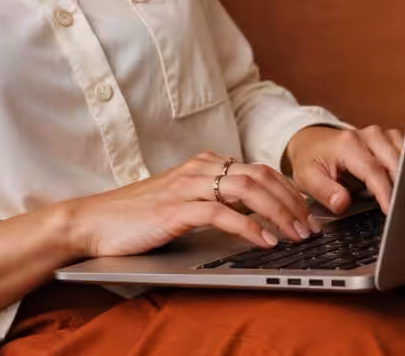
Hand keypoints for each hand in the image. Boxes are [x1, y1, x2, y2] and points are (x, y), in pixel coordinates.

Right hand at [63, 152, 317, 257]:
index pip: (260, 170)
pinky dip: (249, 226)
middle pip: (261, 176)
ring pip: (248, 189)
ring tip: (296, 234)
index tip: (309, 213)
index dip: (290, 191)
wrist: (93, 221)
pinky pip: (222, 212)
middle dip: (292, 202)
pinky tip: (264, 241)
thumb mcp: (184, 201)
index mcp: (206, 164)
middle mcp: (201, 168)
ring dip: (278, 213)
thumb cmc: (139, 216)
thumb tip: (255, 214)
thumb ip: (216, 199)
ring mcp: (188, 186)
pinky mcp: (176, 209)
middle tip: (310, 227)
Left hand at [285, 125, 403, 213]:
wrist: (310, 141)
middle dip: (401, 187)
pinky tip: (403, 184)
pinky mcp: (388, 137)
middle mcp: (368, 135)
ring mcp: (381, 135)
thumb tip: (342, 203)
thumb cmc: (310, 160)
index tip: (391, 211)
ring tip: (404, 200)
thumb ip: (325, 191)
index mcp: (348, 144)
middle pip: (395, 162)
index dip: (385, 192)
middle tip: (403, 211)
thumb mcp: (308, 178)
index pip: (374, 170)